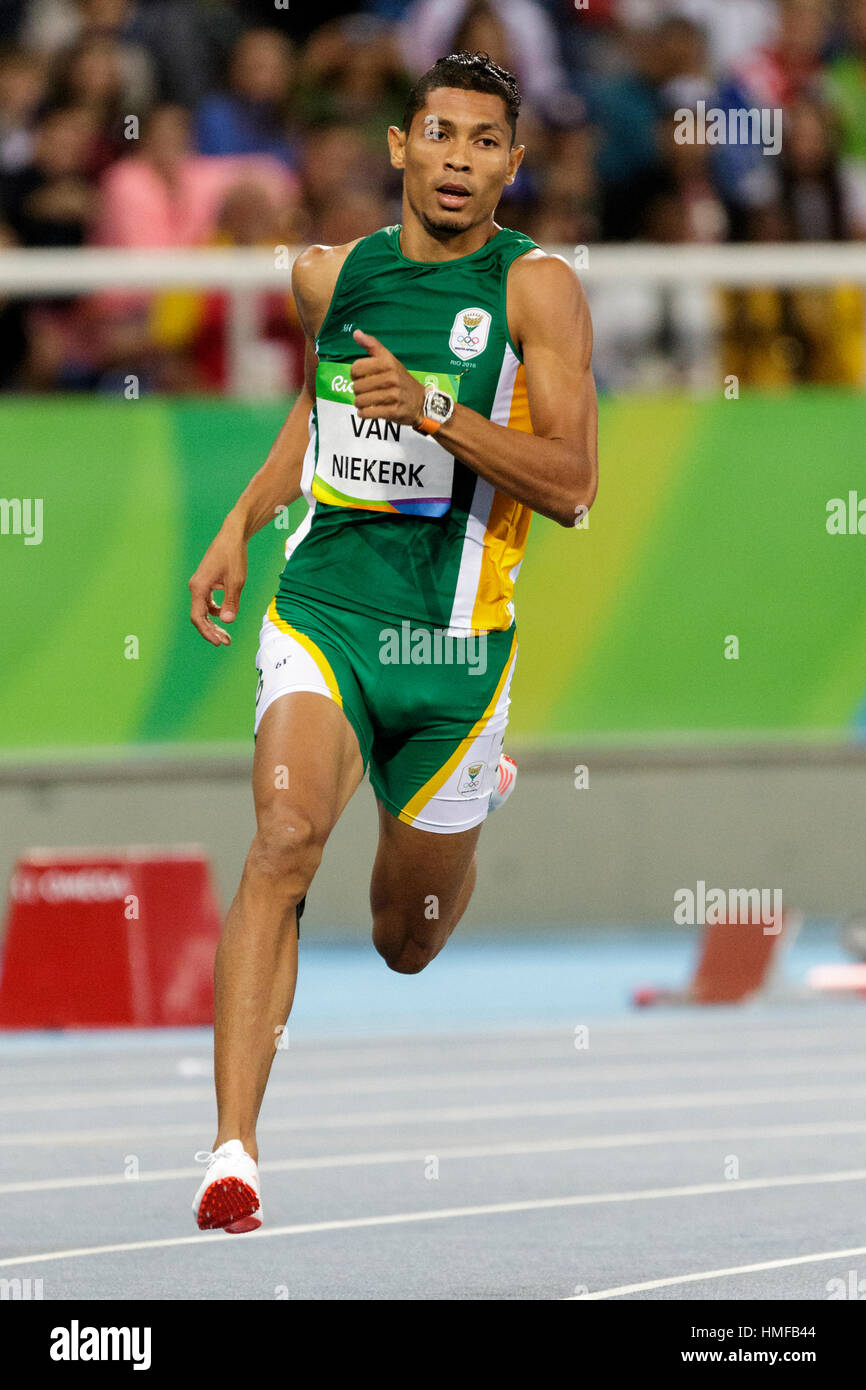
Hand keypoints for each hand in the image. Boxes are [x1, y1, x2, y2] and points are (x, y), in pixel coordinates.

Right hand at [189, 526, 247, 646]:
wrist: (232, 535)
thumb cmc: (233, 556)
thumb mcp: (236, 581)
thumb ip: (231, 602)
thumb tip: (227, 621)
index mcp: (199, 587)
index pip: (198, 617)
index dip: (207, 632)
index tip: (219, 642)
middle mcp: (196, 586)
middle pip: (199, 616)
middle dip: (211, 631)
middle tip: (226, 642)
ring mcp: (200, 584)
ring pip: (203, 610)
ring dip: (214, 623)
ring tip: (227, 634)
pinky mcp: (206, 581)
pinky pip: (207, 602)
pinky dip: (215, 611)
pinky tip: (226, 614)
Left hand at [351, 329, 425, 427]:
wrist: (421, 401)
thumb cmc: (400, 379)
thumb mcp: (389, 359)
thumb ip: (372, 346)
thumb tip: (356, 333)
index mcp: (388, 362)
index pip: (356, 368)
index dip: (354, 374)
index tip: (360, 377)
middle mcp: (392, 377)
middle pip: (357, 386)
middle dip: (358, 391)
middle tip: (365, 392)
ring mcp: (394, 395)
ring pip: (361, 400)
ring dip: (360, 403)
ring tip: (366, 402)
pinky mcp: (394, 411)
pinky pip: (368, 413)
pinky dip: (364, 414)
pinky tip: (367, 411)